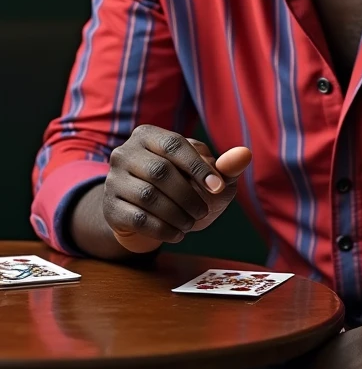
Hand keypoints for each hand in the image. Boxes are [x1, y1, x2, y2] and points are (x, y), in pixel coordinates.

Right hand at [102, 124, 251, 253]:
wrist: (147, 211)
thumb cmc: (182, 186)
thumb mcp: (207, 176)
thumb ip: (226, 167)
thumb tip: (245, 155)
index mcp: (148, 135)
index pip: (175, 145)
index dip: (198, 167)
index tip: (219, 188)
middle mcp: (125, 153)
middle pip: (160, 172)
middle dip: (189, 195)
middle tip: (203, 211)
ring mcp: (113, 180)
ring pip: (148, 197)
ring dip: (177, 215)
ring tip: (191, 223)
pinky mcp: (110, 207)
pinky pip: (138, 219)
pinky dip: (164, 230)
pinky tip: (178, 233)